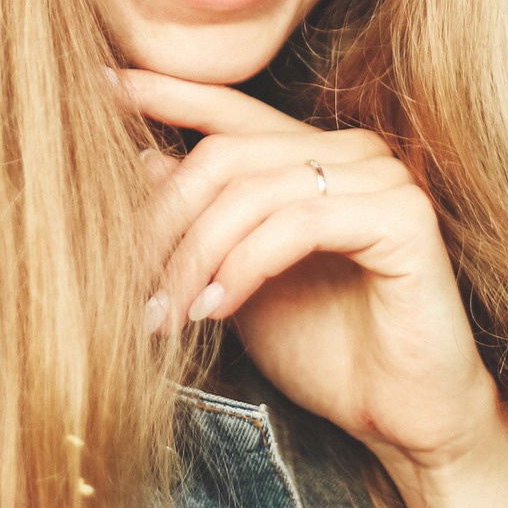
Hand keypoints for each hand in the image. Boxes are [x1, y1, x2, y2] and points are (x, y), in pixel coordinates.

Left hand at [115, 70, 507, 507]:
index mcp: (315, 157)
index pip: (231, 110)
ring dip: (195, 257)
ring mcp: (383, 179)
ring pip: (254, 191)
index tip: (101, 86)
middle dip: (163, 224)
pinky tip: (219, 308)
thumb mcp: (239, 283)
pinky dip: (245, 266)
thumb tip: (140, 163)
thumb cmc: (329, 354)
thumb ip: (203, 226)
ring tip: (167, 316)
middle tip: (130, 288)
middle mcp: (352, 153)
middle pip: (226, 156)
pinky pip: (299, 222)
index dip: (166, 94)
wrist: (406, 421)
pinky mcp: (404, 218)